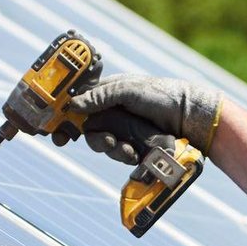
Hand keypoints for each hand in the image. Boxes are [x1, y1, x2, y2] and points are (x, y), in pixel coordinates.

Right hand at [55, 74, 222, 160]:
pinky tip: (135, 154)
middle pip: (88, 128)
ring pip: (104, 143)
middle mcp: (113, 111)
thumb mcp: (129, 91)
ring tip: (126, 149)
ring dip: (111, 148)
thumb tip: (73, 105)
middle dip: (92, 138)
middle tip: (100, 142)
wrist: (191, 116)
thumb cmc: (161, 95)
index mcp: (108, 93)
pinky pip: (120, 153)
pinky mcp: (134, 144)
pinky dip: (124, 155)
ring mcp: (123, 129)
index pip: (78, 104)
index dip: (64, 118)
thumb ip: (101, 96)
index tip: (56, 132)